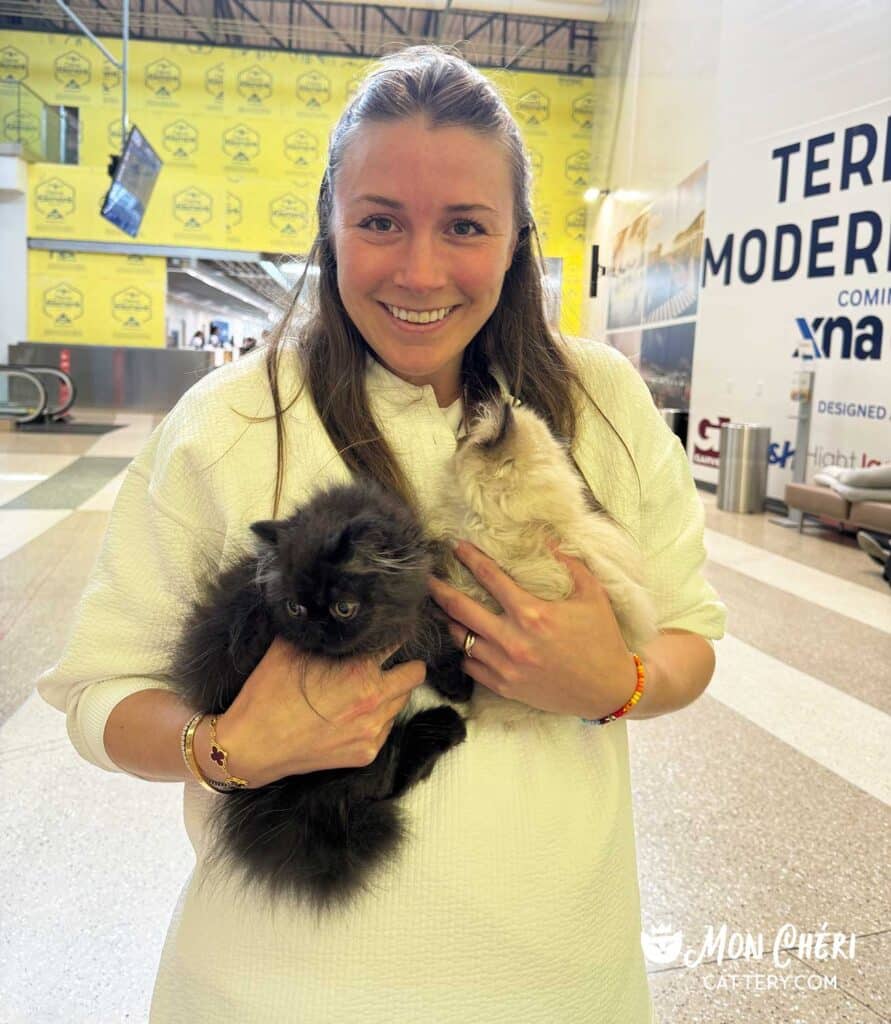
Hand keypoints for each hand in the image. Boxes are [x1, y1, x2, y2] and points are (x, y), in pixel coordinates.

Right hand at [209, 636, 426, 787]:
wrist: (251, 747)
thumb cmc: (267, 694)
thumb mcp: (288, 647)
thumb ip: (316, 627)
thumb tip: (326, 606)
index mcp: (358, 669)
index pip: (398, 640)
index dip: (394, 632)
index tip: (389, 630)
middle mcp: (373, 700)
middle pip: (415, 673)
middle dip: (405, 663)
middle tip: (389, 660)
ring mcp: (372, 730)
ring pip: (403, 701)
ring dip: (392, 690)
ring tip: (365, 686)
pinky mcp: (366, 753)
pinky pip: (387, 727)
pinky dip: (378, 717)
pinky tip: (354, 712)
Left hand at [426, 540, 636, 718]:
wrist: (607, 689)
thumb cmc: (602, 638)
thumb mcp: (592, 595)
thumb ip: (569, 564)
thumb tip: (548, 537)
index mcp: (532, 614)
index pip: (490, 578)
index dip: (470, 558)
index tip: (456, 546)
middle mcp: (512, 640)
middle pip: (460, 609)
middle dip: (439, 590)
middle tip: (426, 577)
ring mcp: (505, 667)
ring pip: (461, 639)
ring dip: (451, 621)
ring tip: (443, 608)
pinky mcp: (504, 686)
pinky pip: (470, 665)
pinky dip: (466, 651)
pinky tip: (468, 640)